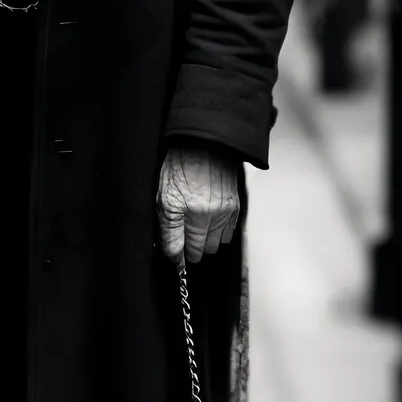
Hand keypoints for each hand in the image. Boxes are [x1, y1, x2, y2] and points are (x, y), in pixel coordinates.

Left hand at [156, 145, 239, 264]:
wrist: (201, 143)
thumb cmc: (180, 166)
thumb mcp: (165, 200)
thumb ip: (170, 233)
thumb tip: (174, 257)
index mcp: (196, 214)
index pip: (190, 251)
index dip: (181, 254)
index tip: (176, 253)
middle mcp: (216, 214)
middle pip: (206, 249)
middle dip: (194, 247)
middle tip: (183, 236)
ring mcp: (228, 210)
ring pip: (219, 242)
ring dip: (207, 240)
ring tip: (195, 227)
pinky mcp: (236, 205)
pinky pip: (230, 231)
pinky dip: (219, 231)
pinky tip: (209, 221)